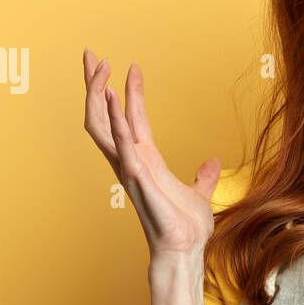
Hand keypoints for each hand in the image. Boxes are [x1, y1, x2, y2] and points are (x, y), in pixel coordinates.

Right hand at [82, 48, 220, 258]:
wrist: (184, 250)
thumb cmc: (185, 228)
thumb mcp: (199, 194)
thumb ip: (204, 177)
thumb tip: (213, 164)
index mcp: (144, 159)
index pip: (131, 116)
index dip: (128, 90)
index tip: (130, 65)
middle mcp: (131, 161)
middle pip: (102, 116)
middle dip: (94, 84)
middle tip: (90, 54)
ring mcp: (130, 169)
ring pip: (103, 127)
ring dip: (99, 96)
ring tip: (99, 68)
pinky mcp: (136, 178)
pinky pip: (121, 145)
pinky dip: (115, 121)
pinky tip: (111, 99)